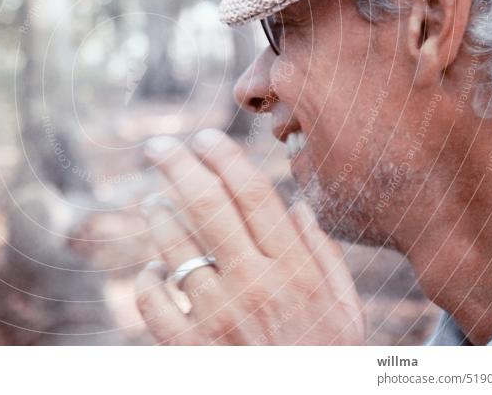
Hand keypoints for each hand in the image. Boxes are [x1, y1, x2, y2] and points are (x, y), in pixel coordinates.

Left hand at [135, 129, 364, 344]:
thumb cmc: (327, 355)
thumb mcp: (344, 305)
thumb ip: (322, 251)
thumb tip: (295, 202)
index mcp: (295, 270)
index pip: (253, 195)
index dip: (224, 158)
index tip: (203, 137)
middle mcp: (255, 287)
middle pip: (207, 207)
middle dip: (177, 166)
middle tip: (156, 145)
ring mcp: (220, 319)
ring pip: (175, 247)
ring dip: (159, 216)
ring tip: (156, 202)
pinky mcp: (191, 350)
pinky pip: (154, 302)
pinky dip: (148, 278)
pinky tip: (155, 268)